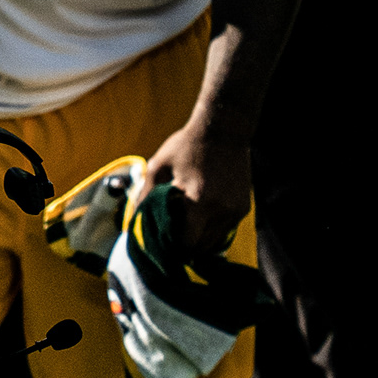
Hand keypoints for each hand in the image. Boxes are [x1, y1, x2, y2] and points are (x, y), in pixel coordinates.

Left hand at [144, 113, 250, 260]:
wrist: (224, 129)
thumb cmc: (187, 146)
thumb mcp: (158, 166)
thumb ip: (145, 195)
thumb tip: (134, 219)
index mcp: (199, 202)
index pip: (187, 242)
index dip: (173, 247)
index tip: (163, 245)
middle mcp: (221, 210)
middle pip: (202, 247)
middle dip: (186, 246)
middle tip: (172, 239)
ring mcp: (235, 210)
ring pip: (216, 241)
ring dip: (201, 239)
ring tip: (185, 228)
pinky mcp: (243, 207)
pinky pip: (225, 229)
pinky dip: (212, 229)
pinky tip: (200, 218)